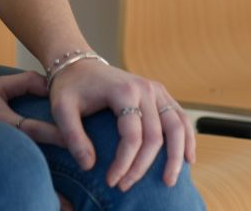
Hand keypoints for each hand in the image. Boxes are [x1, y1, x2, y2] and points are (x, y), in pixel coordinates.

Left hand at [49, 59, 194, 189]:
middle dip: (143, 166)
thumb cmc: (69, 87)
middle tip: (127, 187)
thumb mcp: (62, 110)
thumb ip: (73, 137)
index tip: (111, 181)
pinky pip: (179, 118)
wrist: (78, 63)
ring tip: (169, 182)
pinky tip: (189, 159)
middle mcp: (145, 88)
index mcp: (123, 91)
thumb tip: (89, 166)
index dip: (124, 163)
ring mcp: (156, 89)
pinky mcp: (160, 93)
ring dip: (176, 156)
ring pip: (176, 127)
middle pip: (155, 136)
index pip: (132, 136)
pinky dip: (187, 138)